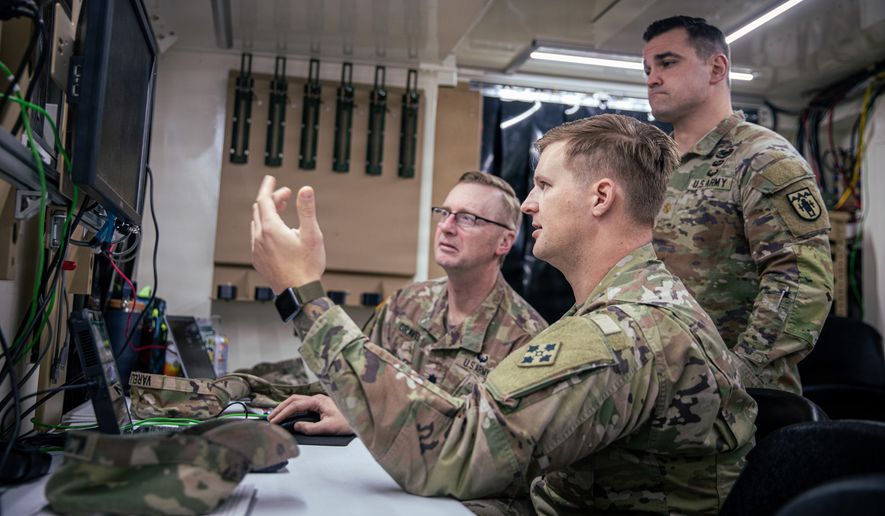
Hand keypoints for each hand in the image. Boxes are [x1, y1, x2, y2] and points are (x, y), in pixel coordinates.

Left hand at [251, 175, 326, 292]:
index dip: (268, 187)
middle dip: (271, 199)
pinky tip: (276, 233)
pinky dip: (264, 227)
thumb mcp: (312, 234)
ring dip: (267, 213)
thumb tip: (306, 189)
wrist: (299, 293)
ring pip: (256, 223)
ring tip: (281, 211)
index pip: (264, 200)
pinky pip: (256, 237)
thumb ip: (307, 210)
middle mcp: (260, 238)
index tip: (271, 179)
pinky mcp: (258, 260)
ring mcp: (257, 250)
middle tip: (286, 195)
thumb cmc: (307, 266)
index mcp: (271, 229)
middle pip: (259, 209)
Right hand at [269, 394, 352, 434]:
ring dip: (285, 408)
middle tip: (270, 418)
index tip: (274, 421)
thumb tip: (296, 426)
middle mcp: (317, 398)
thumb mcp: (328, 428)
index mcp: (318, 400)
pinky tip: (288, 415)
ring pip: (297, 401)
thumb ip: (310, 428)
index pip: (295, 405)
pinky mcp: (320, 406)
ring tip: (275, 416)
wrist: (361, 418)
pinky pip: (302, 405)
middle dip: (280, 408)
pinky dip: (292, 409)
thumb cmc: (348, 422)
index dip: (283, 413)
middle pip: (293, 400)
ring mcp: (318, 401)